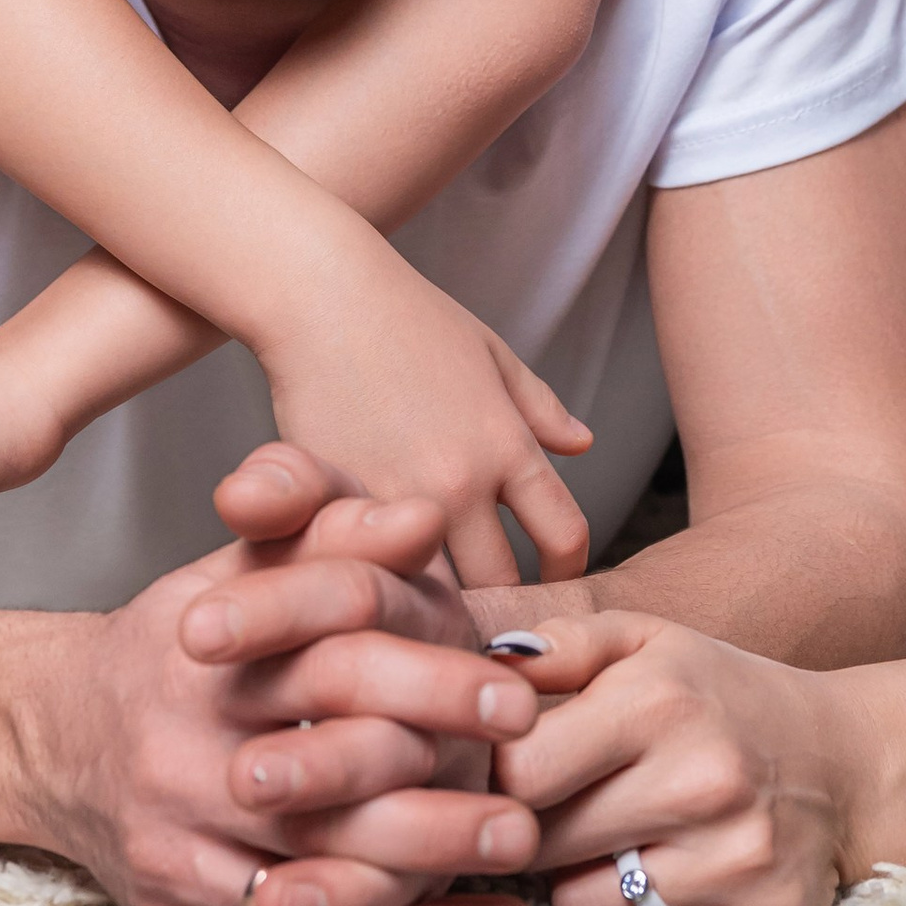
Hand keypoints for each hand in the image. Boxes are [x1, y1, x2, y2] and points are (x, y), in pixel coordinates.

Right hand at [18, 450, 548, 905]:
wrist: (53, 732)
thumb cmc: (175, 644)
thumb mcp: (239, 564)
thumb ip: (329, 527)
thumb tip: (421, 515)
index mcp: (206, 666)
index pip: (330, 671)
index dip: (430, 685)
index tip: (517, 701)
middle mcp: (184, 769)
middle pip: (323, 809)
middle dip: (436, 827)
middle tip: (523, 827)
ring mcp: (177, 861)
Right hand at [254, 242, 593, 587]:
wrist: (322, 297)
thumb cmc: (408, 317)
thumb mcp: (490, 352)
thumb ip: (540, 408)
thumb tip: (584, 446)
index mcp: (506, 444)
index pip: (563, 536)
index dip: (567, 571)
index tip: (553, 580)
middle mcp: (459, 483)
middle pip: (501, 585)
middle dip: (503, 601)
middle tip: (493, 608)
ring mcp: (396, 499)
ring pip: (432, 589)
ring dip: (437, 599)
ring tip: (434, 603)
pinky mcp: (340, 507)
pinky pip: (371, 564)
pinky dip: (379, 572)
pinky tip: (376, 569)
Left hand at [488, 611, 866, 905]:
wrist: (843, 763)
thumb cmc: (722, 698)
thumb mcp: (649, 643)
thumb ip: (562, 646)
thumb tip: (486, 672)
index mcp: (660, 703)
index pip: (522, 774)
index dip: (495, 783)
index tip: (503, 779)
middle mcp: (701, 783)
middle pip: (544, 848)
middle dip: (532, 836)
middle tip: (554, 815)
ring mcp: (734, 862)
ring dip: (580, 887)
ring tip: (611, 848)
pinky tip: (664, 880)